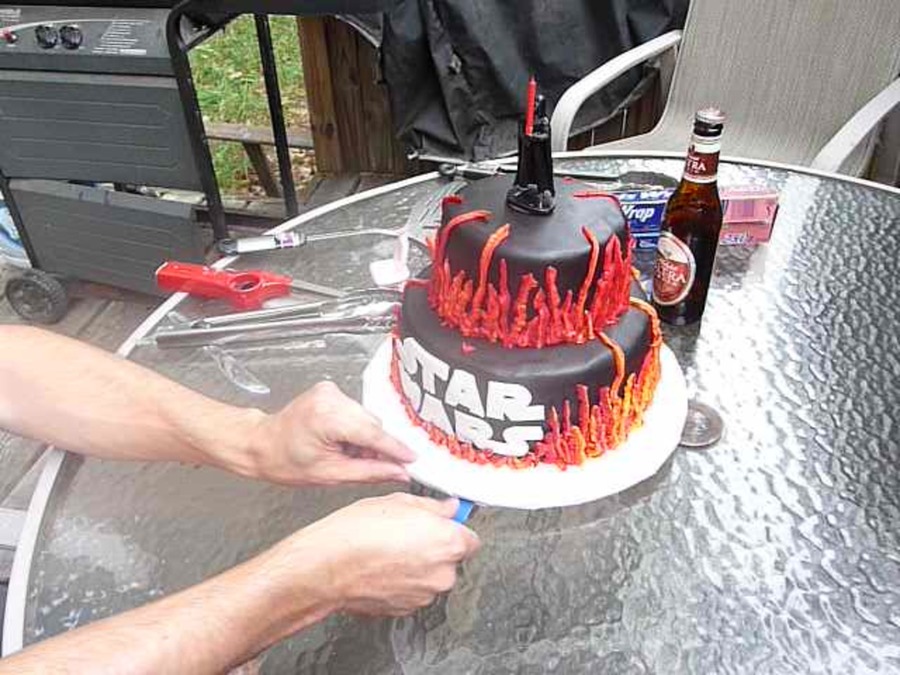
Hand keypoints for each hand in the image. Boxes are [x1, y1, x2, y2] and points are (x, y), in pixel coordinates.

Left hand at [246, 381, 415, 485]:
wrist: (261, 444)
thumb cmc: (284, 461)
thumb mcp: (330, 475)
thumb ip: (370, 472)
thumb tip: (399, 472)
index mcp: (327, 418)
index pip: (372, 434)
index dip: (395, 449)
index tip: (412, 459)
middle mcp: (330, 398)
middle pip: (372, 424)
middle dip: (375, 447)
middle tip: (369, 466)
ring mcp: (329, 391)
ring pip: (366, 418)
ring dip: (364, 438)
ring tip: (346, 454)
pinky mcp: (330, 390)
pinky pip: (356, 411)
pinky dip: (355, 428)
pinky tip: (341, 441)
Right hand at [271, 493, 479, 616]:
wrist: (327, 566)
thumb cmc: (357, 532)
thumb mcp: (398, 502)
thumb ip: (432, 507)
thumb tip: (448, 508)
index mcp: (448, 542)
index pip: (471, 539)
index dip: (454, 530)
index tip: (442, 526)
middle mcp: (442, 572)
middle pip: (451, 559)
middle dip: (434, 548)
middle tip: (407, 535)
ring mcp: (424, 594)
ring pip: (431, 577)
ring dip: (418, 567)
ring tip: (389, 552)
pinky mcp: (406, 608)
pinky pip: (413, 591)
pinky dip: (403, 582)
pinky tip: (383, 568)